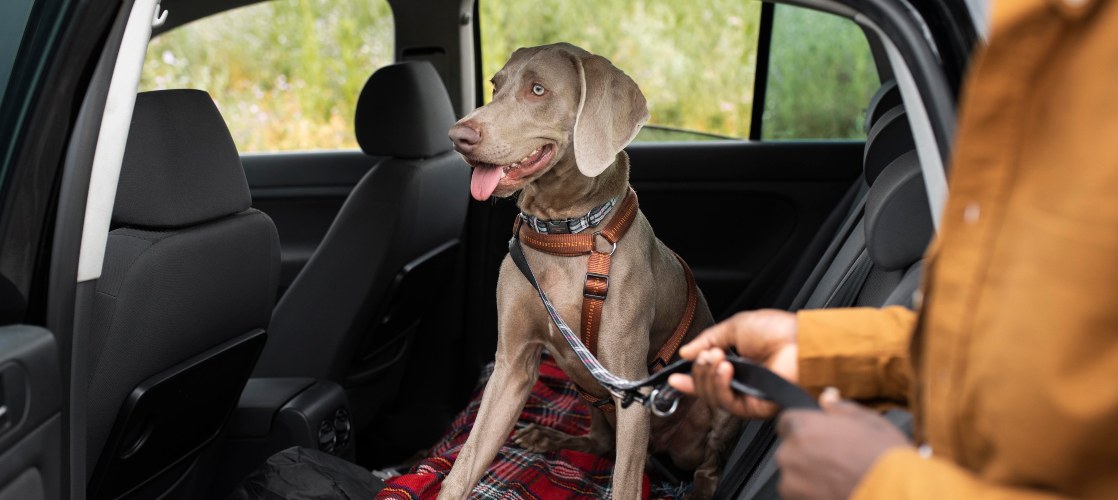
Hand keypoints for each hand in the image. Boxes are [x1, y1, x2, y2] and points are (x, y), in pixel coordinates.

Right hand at [667, 309, 797, 417]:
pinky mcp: (755, 407)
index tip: (674, 377)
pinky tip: (726, 370)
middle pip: (706, 388)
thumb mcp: (735, 326)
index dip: (690, 378)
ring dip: (708, 377)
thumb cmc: (779, 331)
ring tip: (716, 358)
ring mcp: (748, 395)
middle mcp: (742, 381)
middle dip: (699, 371)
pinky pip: (728, 404)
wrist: (802, 341)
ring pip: (714, 397)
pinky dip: (721, 386)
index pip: (708, 376)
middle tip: (706, 354)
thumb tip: (686, 352)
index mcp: (738, 363)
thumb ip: (709, 339)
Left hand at [776, 389, 909, 499]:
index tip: (822, 437)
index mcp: (801, 427)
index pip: (787, 422)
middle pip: (790, 451)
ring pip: (795, 477)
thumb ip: (840, 408)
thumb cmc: (885, 460)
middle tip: (838, 460)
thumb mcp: (870, 422)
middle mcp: (789, 455)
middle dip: (808, 454)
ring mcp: (791, 484)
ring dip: (810, 477)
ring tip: (841, 479)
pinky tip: (838, 492)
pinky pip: (801, 496)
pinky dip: (814, 495)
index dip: (806, 429)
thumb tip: (827, 398)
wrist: (897, 496)